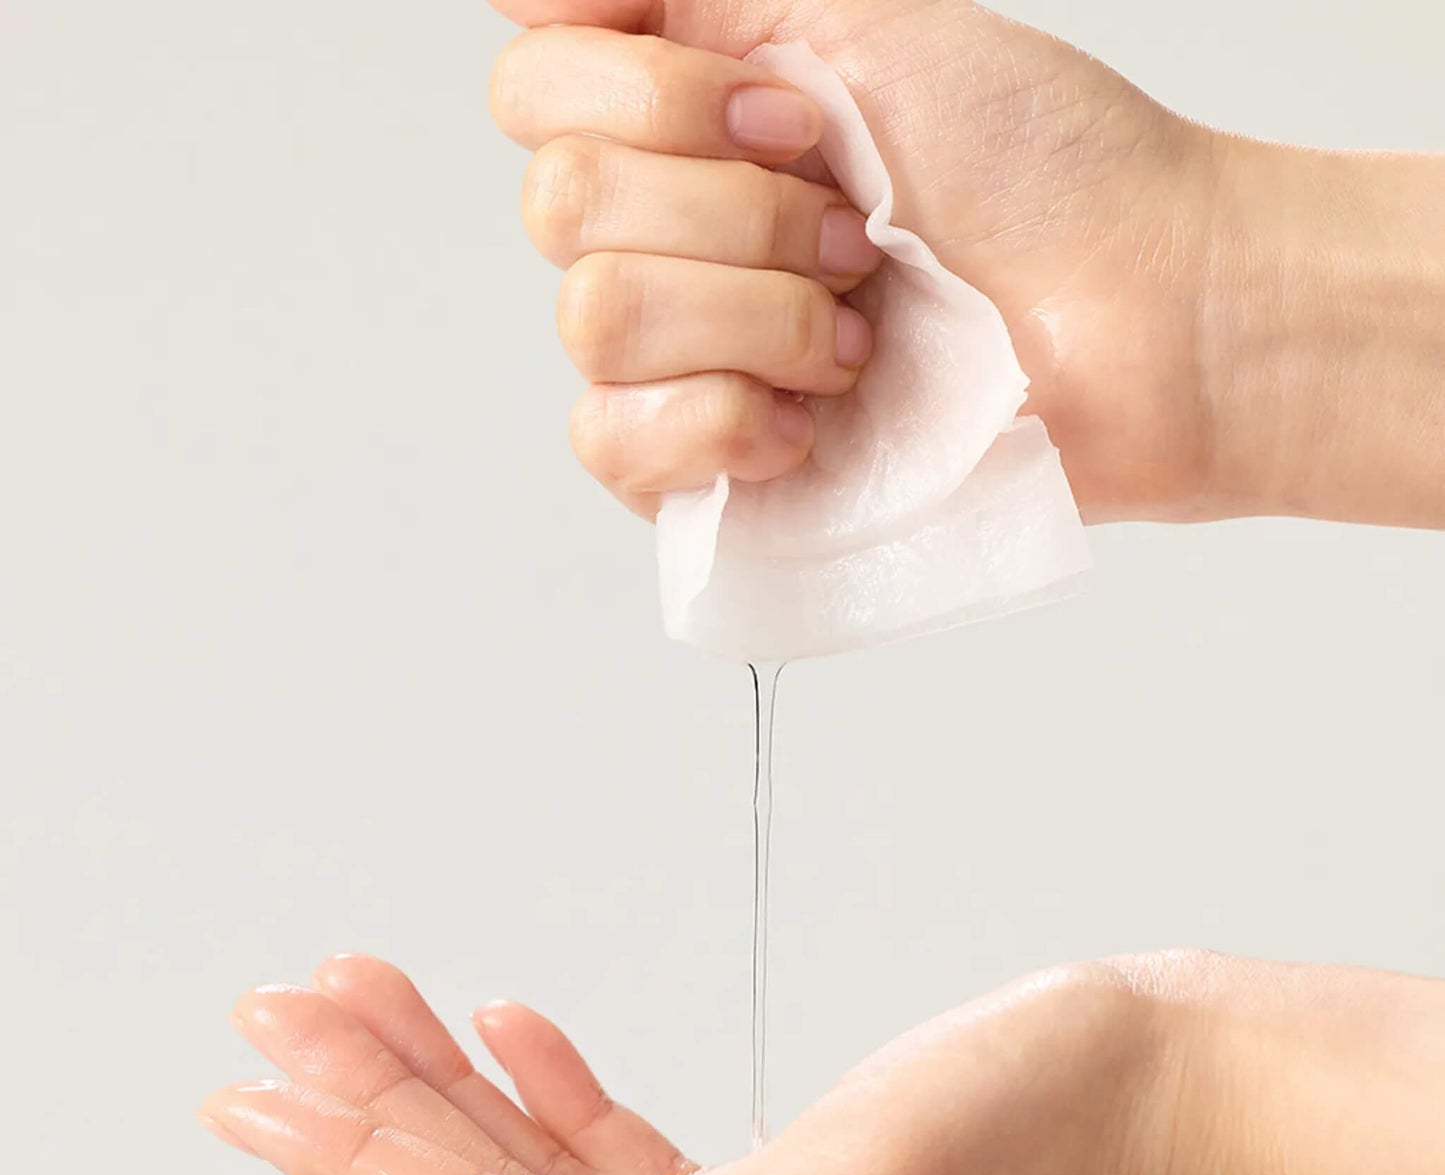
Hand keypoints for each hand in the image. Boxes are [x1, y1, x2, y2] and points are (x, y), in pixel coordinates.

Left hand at [202, 950, 1444, 1174]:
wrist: (1182, 1088)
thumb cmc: (1055, 1124)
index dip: (366, 1156)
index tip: (263, 1083)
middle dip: (383, 1103)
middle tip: (279, 1016)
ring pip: (557, 1174)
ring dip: (462, 1082)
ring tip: (371, 995)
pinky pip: (636, 1157)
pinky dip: (564, 1087)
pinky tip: (514, 1030)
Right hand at [491, 1, 1444, 530]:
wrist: (1142, 318)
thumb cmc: (1043, 172)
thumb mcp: (860, 21)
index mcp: (691, 135)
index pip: (535, 96)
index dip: (657, 101)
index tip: (797, 117)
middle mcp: (668, 246)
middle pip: (562, 206)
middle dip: (739, 212)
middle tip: (859, 235)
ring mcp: (682, 371)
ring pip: (597, 322)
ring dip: (755, 315)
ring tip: (858, 336)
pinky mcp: (707, 478)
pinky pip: (615, 444)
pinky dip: (722, 421)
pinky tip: (808, 421)